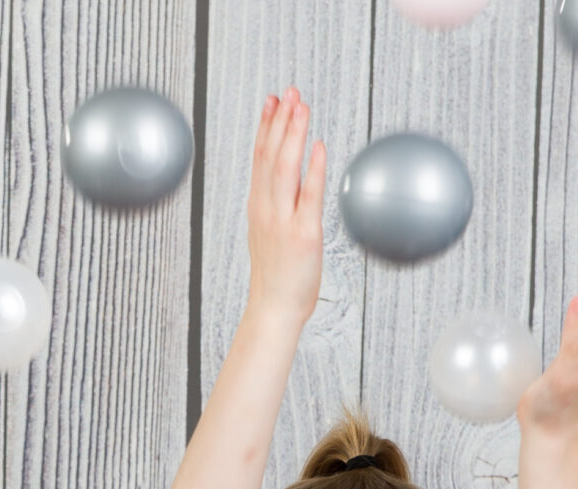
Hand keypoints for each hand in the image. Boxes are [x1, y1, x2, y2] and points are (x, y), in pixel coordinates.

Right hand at [246, 87, 327, 323]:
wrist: (273, 308)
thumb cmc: (276, 275)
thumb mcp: (270, 232)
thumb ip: (278, 204)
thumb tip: (292, 179)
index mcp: (258, 207)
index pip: (260, 158)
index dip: (266, 127)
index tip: (272, 101)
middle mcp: (266, 209)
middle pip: (270, 156)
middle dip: (280, 121)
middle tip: (289, 92)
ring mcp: (283, 221)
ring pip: (284, 169)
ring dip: (293, 135)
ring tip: (301, 107)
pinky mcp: (303, 234)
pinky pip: (308, 195)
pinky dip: (313, 169)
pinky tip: (319, 146)